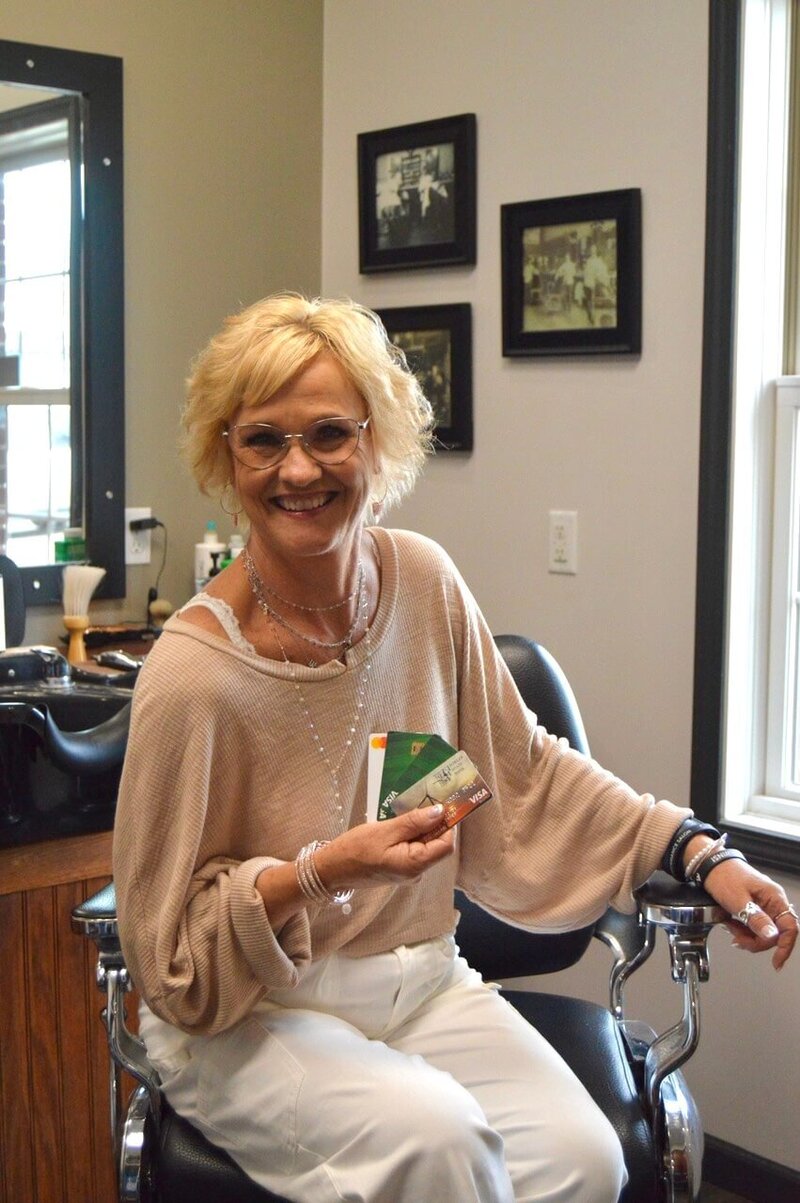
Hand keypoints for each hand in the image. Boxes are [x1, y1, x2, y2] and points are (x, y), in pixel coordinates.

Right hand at [316, 806, 454, 891]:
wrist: (332, 869)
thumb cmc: (355, 849)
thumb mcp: (385, 830)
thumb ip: (414, 822)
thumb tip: (440, 811)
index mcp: (415, 865)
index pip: (446, 845)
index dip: (448, 823)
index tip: (442, 802)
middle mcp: (417, 872)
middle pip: (437, 843)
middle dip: (434, 822)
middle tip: (424, 799)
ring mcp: (409, 871)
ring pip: (426, 844)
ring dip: (421, 826)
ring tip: (407, 810)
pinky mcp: (401, 867)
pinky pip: (414, 847)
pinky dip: (411, 833)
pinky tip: (400, 822)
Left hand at [702, 857, 797, 969]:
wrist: (710, 866)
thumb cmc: (724, 876)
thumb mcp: (738, 900)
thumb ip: (755, 919)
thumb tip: (772, 936)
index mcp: (774, 897)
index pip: (790, 927)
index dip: (785, 947)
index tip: (776, 962)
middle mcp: (773, 902)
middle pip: (775, 934)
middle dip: (756, 941)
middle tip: (737, 939)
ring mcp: (764, 905)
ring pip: (763, 932)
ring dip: (747, 936)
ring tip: (731, 928)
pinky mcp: (754, 908)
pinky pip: (754, 926)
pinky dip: (743, 930)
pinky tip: (731, 925)